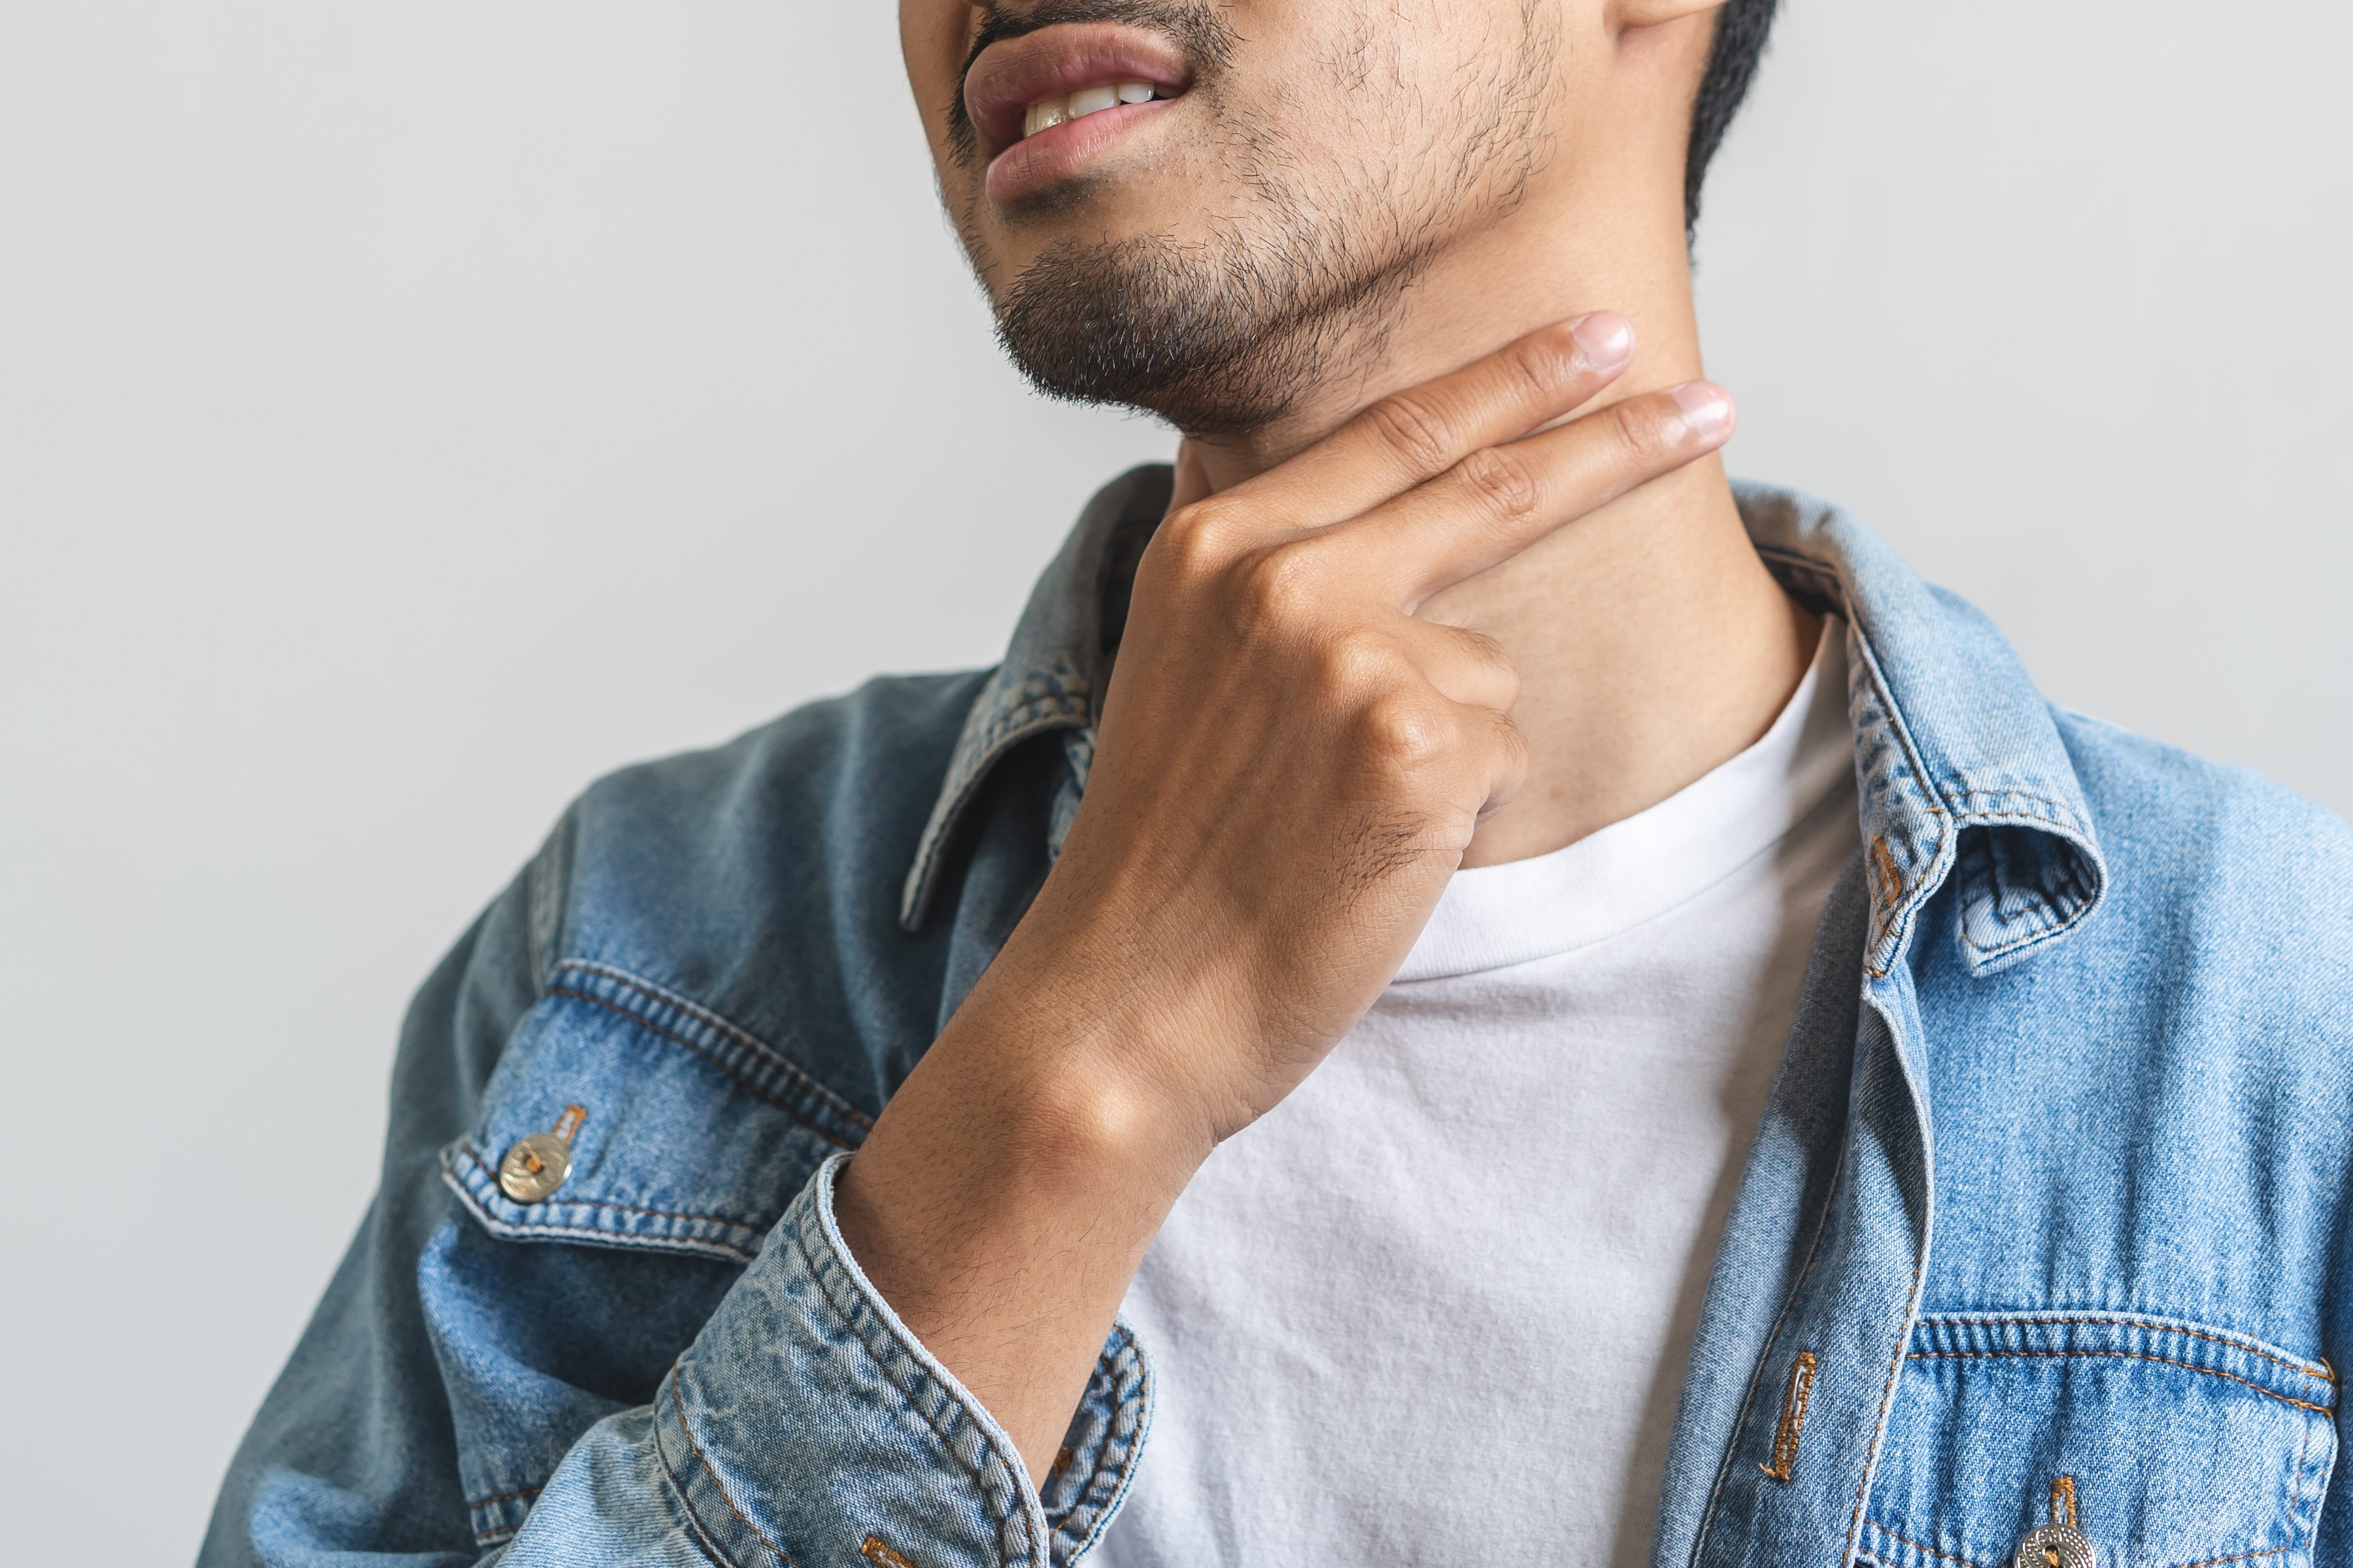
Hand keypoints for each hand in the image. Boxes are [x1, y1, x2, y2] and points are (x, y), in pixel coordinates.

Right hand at [834, 314, 1734, 1476]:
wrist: (1124, 998)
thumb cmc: (1163, 856)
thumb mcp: (1182, 670)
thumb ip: (1274, 581)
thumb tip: (1398, 531)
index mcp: (1213, 545)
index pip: (1394, 435)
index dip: (1510, 382)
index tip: (1600, 340)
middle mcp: (1279, 575)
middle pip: (1491, 486)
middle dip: (1616, 441)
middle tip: (1710, 403)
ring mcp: (1349, 654)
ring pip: (1485, 670)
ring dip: (1449, 745)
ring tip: (1335, 817)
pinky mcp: (1415, 743)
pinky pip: (1499, 750)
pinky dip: (1456, 809)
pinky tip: (1369, 849)